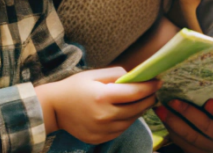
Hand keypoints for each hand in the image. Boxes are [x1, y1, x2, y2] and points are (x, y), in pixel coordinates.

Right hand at [35, 67, 159, 143]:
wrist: (53, 109)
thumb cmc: (74, 88)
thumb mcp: (94, 74)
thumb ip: (117, 74)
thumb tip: (135, 77)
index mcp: (103, 96)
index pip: (136, 92)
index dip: (150, 87)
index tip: (158, 81)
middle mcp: (105, 116)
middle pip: (137, 108)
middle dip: (149, 99)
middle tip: (153, 91)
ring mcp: (103, 130)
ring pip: (132, 120)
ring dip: (139, 110)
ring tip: (141, 101)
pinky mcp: (100, 138)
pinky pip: (121, 130)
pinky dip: (127, 121)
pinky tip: (126, 112)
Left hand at [155, 99, 212, 152]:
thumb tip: (194, 79)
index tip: (209, 101)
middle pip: (206, 126)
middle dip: (187, 112)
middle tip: (172, 100)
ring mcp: (209, 147)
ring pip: (190, 136)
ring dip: (173, 121)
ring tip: (160, 108)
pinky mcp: (195, 152)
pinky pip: (181, 142)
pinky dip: (170, 129)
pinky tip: (162, 117)